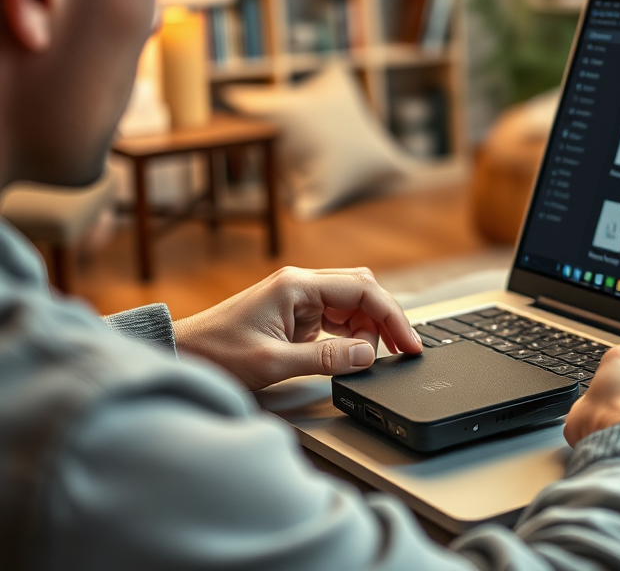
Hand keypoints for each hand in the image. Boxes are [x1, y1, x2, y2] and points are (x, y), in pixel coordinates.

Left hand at [172, 266, 421, 390]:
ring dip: (369, 329)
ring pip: (352, 305)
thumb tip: (368, 356)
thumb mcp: (272, 362)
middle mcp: (301, 285)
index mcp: (297, 285)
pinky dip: (352, 335)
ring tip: (375, 357)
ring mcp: (299, 299)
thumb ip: (325, 358)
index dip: (392, 316)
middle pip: (362, 291)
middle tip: (401, 351)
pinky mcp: (296, 315)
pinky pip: (337, 318)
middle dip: (385, 320)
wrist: (181, 354)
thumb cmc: (216, 353)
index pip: (363, 289)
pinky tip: (356, 353)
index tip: (409, 343)